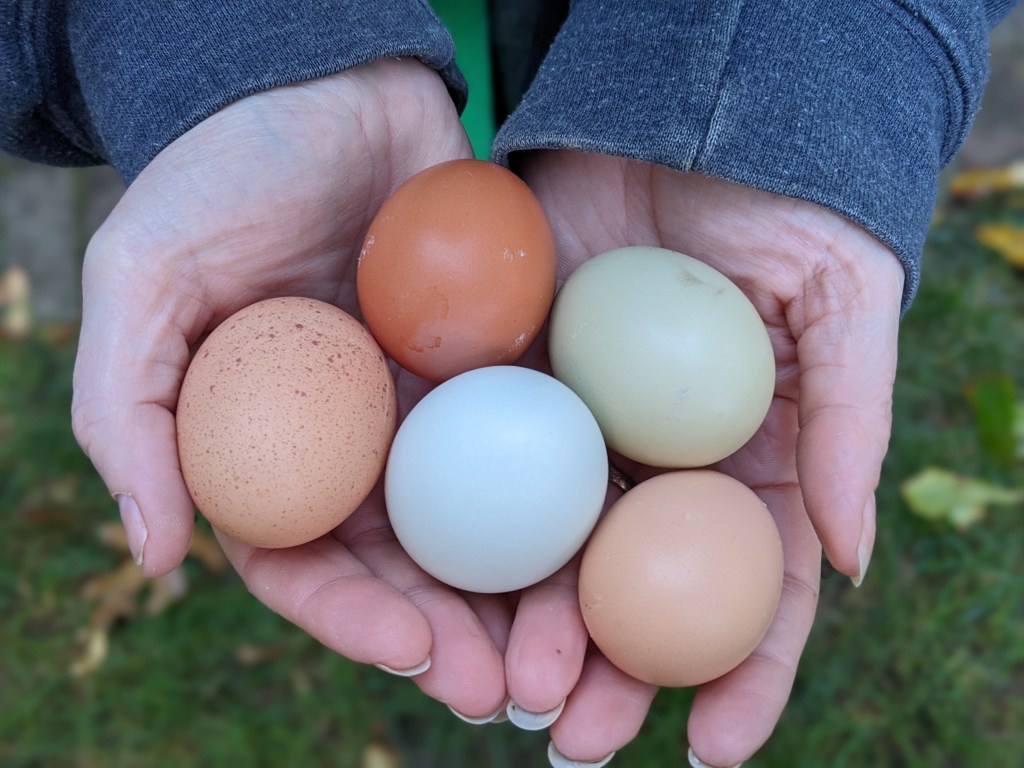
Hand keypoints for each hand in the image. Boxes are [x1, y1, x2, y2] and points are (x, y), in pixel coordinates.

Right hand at [71, 58, 510, 717]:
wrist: (327, 83)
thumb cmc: (220, 172)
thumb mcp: (141, 275)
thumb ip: (130, 411)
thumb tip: (154, 552)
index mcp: (277, 446)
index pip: (304, 561)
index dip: (351, 618)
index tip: (409, 650)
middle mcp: (361, 443)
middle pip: (408, 566)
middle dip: (452, 636)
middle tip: (507, 691)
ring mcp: (438, 408)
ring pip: (485, 523)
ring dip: (524, 596)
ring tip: (570, 652)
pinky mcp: (506, 362)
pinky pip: (544, 437)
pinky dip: (574, 497)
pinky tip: (612, 543)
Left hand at [500, 151, 902, 765]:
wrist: (682, 115)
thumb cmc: (783, 203)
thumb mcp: (844, 299)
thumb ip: (850, 423)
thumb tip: (846, 560)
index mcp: (751, 463)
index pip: (751, 591)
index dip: (742, 676)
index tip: (713, 751)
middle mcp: (662, 467)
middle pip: (640, 594)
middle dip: (613, 675)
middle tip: (578, 740)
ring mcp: (585, 435)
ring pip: (556, 553)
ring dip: (530, 629)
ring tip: (504, 695)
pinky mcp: (516, 389)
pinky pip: (490, 470)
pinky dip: (472, 537)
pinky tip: (447, 597)